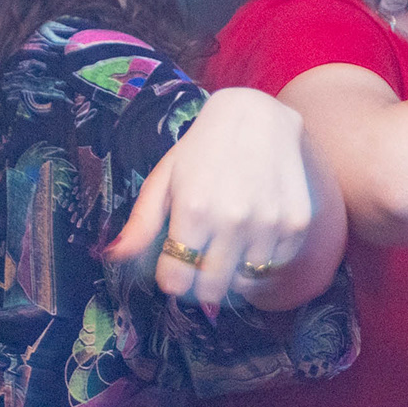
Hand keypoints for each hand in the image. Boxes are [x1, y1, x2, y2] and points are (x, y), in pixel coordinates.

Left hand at [105, 87, 316, 308]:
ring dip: (233, 273)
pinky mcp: (295, 223)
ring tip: (228, 246)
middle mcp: (233, 221)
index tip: (175, 266)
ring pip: (245, 282)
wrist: (257, 117)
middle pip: (211, 289)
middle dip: (199, 284)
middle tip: (201, 262)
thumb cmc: (202, 150)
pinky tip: (253, 237)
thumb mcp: (164, 180)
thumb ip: (141, 223)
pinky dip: (262, 261)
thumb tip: (112, 257)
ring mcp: (268, 224)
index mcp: (194, 211)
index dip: (171, 278)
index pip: (176, 281)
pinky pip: (275, 266)